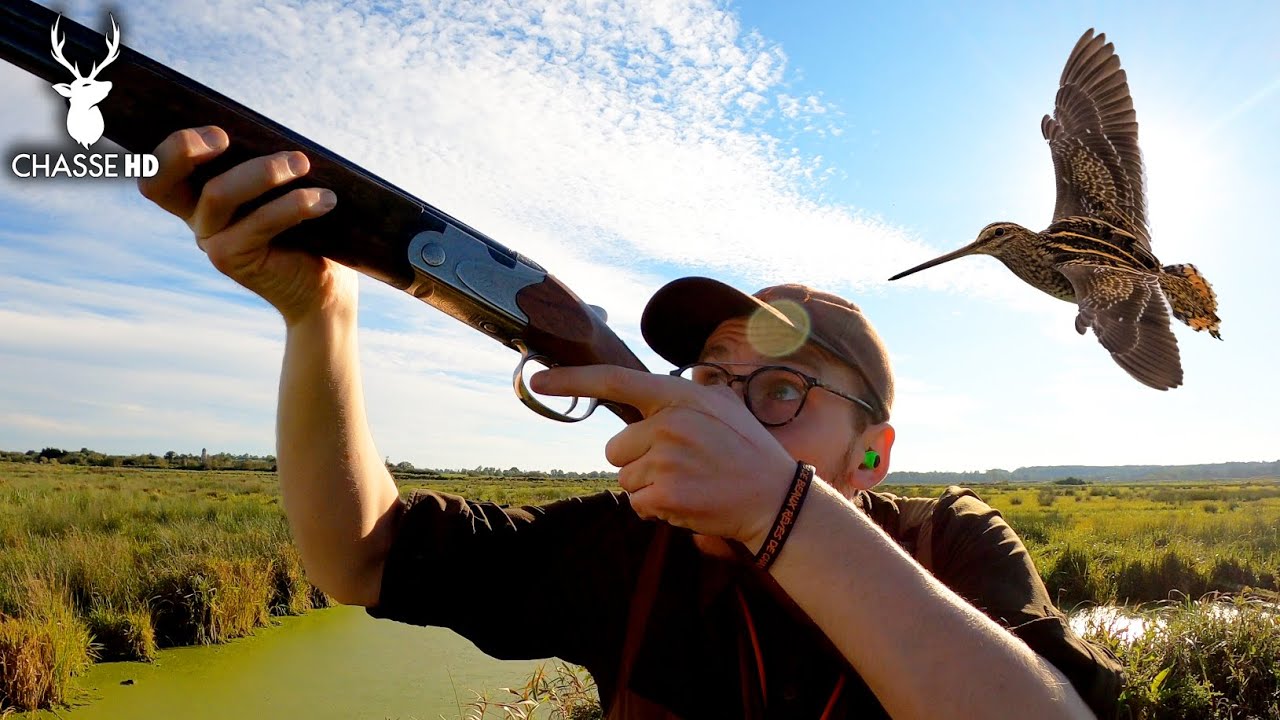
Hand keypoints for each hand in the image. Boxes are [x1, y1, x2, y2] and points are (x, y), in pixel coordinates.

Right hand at [138, 125, 353, 325]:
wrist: (324, 286)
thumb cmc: (308, 227)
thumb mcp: (285, 186)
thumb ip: (265, 161)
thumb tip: (271, 129)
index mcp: (200, 194)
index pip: (158, 169)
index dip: (167, 148)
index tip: (213, 130)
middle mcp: (197, 218)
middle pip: (159, 183)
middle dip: (183, 149)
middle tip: (222, 136)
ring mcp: (211, 240)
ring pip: (217, 194)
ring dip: (262, 172)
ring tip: (302, 164)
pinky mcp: (232, 260)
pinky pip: (257, 222)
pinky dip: (292, 205)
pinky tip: (323, 200)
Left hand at [530, 365, 796, 549]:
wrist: (777, 499)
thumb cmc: (748, 452)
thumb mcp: (724, 405)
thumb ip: (687, 394)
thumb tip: (656, 389)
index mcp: (681, 396)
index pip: (616, 381)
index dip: (571, 380)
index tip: (537, 381)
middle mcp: (670, 423)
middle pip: (615, 447)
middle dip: (638, 461)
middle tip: (681, 466)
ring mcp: (666, 460)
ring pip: (625, 477)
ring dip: (649, 486)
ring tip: (689, 483)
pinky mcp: (665, 495)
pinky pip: (637, 503)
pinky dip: (656, 509)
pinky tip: (687, 503)